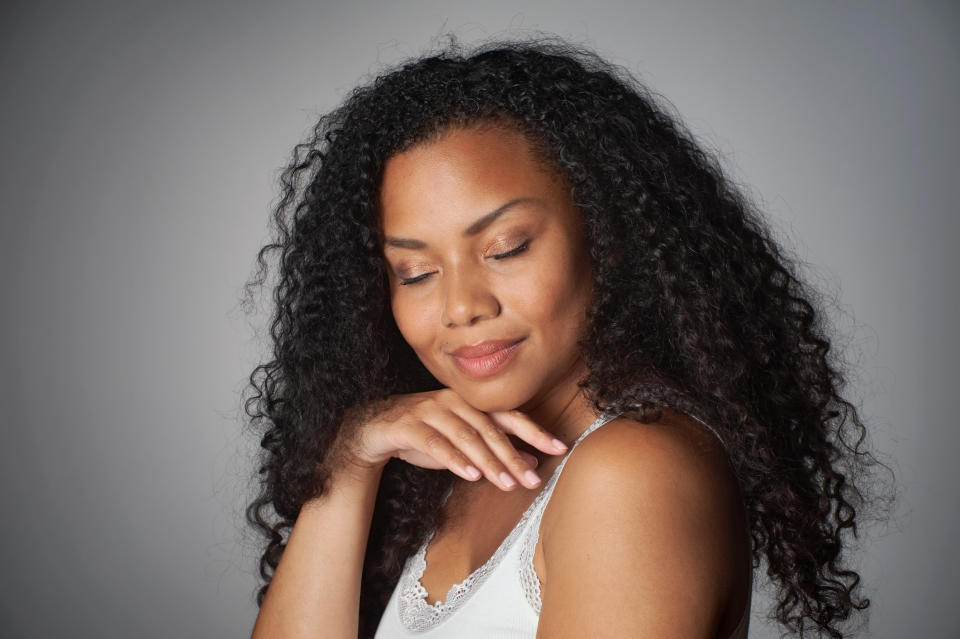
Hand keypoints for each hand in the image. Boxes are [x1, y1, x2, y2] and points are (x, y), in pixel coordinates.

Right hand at [333, 389, 568, 489]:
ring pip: (466, 436)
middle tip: (533, 480)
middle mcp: (454, 402)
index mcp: (471, 404)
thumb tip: (531, 463)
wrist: (375, 428)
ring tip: (506, 483)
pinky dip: (454, 459)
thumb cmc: (424, 434)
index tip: (560, 448)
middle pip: (491, 429)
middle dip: (514, 456)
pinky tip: (469, 475)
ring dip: (488, 461)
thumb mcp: (462, 445)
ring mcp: (431, 410)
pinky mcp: (410, 424)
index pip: (509, 417)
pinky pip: (436, 442)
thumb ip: (494, 450)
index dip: (535, 432)